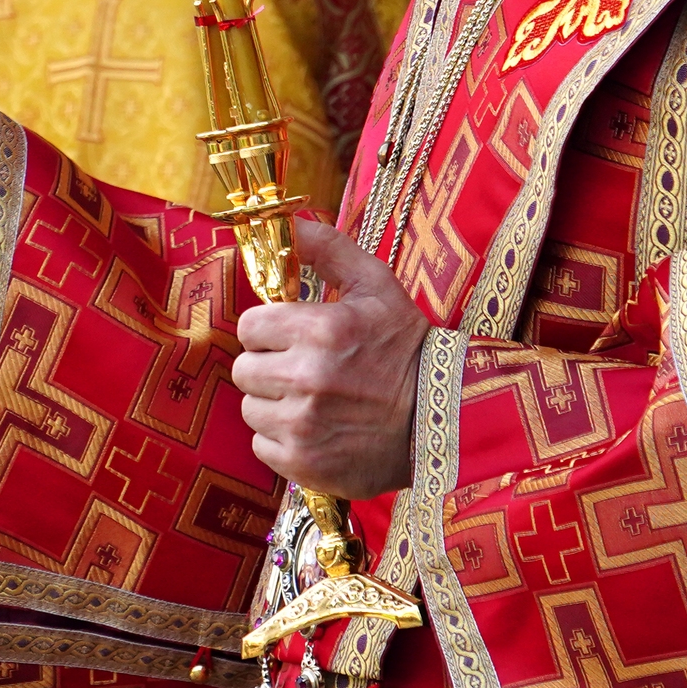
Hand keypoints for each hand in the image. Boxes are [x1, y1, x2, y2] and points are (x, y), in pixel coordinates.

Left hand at [230, 219, 428, 501]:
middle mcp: (308, 378)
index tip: (289, 336)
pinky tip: (315, 429)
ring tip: (311, 400)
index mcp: (321, 330)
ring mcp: (304, 426)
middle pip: (244, 369)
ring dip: (273, 403)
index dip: (267, 330)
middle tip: (301, 368)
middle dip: (268, 366)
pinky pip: (262, 445)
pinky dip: (282, 439)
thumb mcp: (375, 284)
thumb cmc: (406, 346)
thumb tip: (288, 223)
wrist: (443, 419)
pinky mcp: (304, 464)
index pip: (249, 325)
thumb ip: (327, 248)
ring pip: (250, 408)